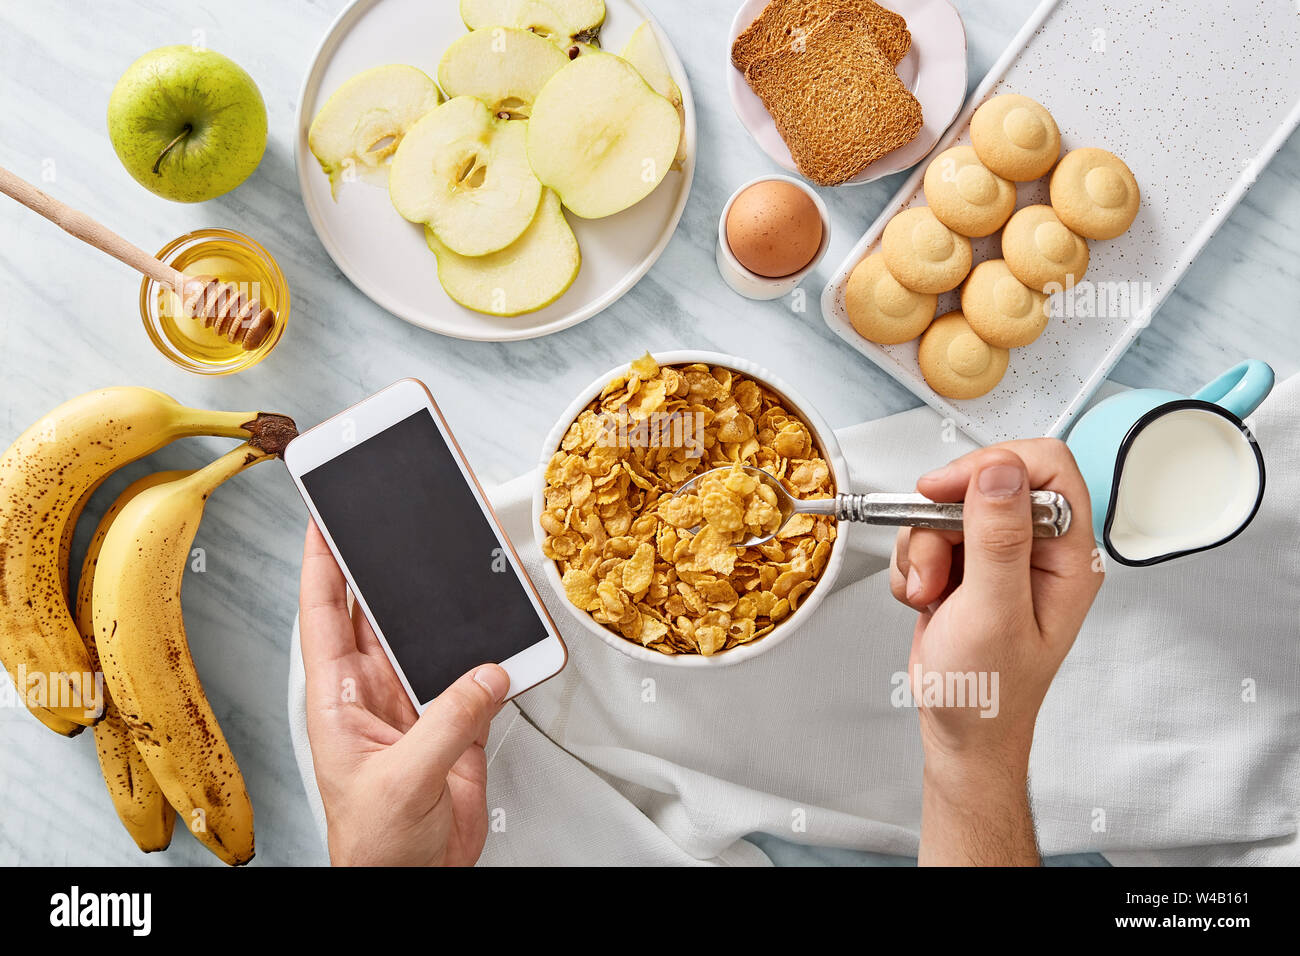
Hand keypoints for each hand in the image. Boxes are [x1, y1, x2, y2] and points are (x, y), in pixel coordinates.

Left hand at [299, 521, 509, 865]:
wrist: (414, 882)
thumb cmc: (375, 845)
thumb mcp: (402, 779)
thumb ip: (446, 723)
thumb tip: (484, 675)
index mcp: (337, 698)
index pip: (323, 614)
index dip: (322, 563)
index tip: (324, 519)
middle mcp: (372, 693)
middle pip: (375, 613)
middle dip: (385, 568)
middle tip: (397, 523)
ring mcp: (413, 705)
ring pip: (425, 640)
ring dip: (440, 612)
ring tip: (455, 569)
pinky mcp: (452, 723)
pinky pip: (471, 676)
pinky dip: (487, 656)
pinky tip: (497, 637)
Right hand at [889, 439, 1102, 863]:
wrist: (959, 731)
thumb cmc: (989, 691)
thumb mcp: (993, 612)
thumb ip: (998, 537)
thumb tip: (1000, 470)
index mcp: (1067, 554)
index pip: (1046, 467)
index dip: (996, 466)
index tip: (952, 489)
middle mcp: (1037, 549)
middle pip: (987, 481)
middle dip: (946, 517)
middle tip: (935, 554)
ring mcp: (998, 557)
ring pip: (948, 509)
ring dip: (923, 548)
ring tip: (932, 594)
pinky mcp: (964, 566)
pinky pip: (926, 534)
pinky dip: (913, 564)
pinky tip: (924, 600)